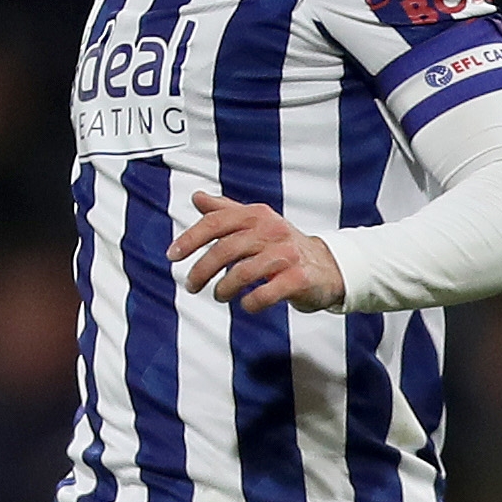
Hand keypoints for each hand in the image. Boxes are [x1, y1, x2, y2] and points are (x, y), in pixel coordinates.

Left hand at [170, 190, 345, 312]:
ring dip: (224, 288)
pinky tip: (246, 304)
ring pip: (243, 272)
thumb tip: (197, 197)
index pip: (216, 223)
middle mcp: (272, 230)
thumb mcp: (257, 223)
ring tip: (219, 295)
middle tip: (191, 286)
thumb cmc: (284, 246)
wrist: (328, 266)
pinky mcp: (299, 278)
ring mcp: (287, 254)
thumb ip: (226, 211)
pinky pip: (266, 293)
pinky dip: (251, 302)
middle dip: (202, 270)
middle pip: (226, 249)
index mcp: (257, 215)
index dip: (190, 239)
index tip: (172, 256)